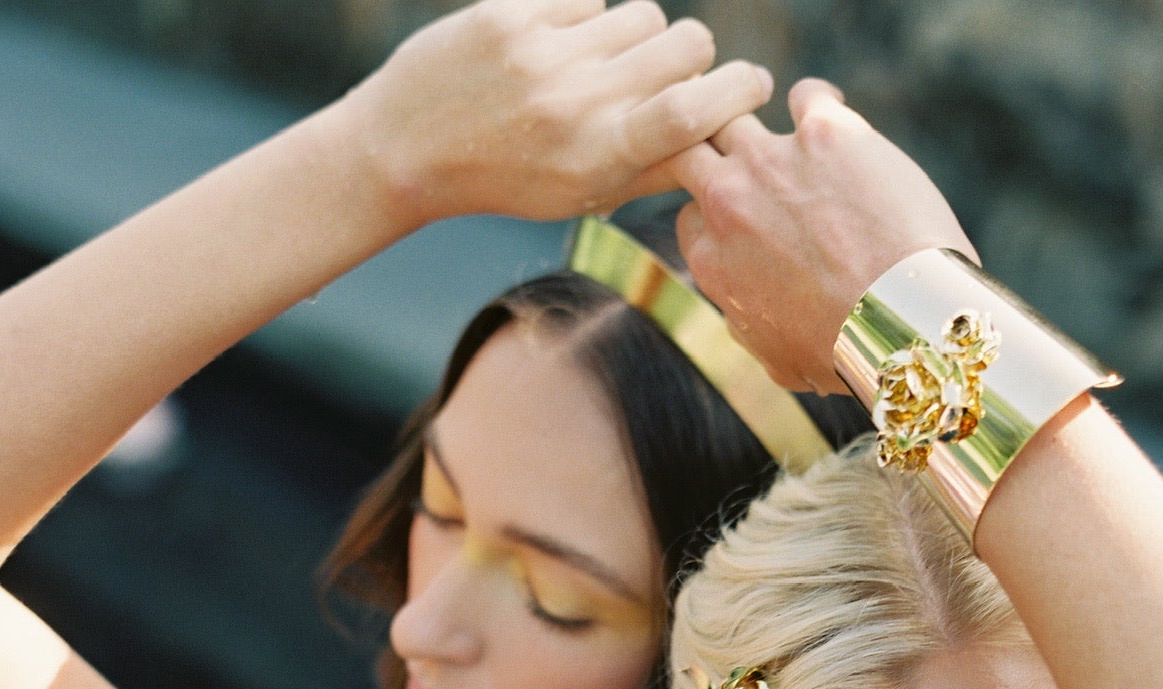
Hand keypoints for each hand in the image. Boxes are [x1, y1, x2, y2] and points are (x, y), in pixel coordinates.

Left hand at [343, 0, 772, 229]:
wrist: (409, 149)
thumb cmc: (508, 180)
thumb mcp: (582, 196)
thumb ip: (651, 169)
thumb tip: (720, 139)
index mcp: (600, 157)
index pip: (695, 109)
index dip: (738, 89)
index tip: (752, 84)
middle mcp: (577, 103)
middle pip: (686, 45)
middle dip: (696, 55)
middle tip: (677, 71)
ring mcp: (544, 53)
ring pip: (643, 13)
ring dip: (641, 34)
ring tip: (610, 63)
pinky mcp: (513, 14)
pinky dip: (588, 19)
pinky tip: (561, 48)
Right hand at [674, 81, 971, 393]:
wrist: (899, 321)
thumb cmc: (843, 354)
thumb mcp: (779, 362)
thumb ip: (748, 326)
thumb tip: (741, 313)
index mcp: (713, 260)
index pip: (691, 217)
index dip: (714, 216)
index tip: (741, 222)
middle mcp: (730, 201)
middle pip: (691, 151)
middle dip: (710, 155)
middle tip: (742, 163)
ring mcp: (774, 159)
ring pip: (736, 115)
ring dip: (753, 123)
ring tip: (788, 141)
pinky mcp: (825, 131)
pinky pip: (806, 95)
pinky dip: (814, 103)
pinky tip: (832, 120)